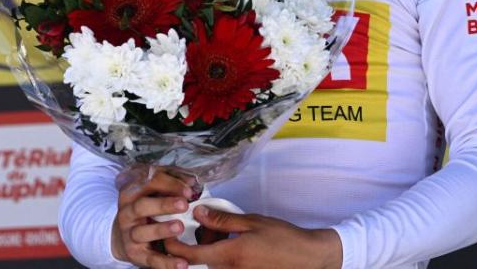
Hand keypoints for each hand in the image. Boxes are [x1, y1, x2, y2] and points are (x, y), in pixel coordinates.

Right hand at [112, 167, 194, 268]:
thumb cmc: (147, 208)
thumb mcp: (154, 191)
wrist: (124, 236)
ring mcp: (129, 234)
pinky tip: (182, 263)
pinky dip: (167, 263)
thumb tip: (191, 182)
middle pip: (142, 206)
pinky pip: (151, 259)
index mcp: (131, 192)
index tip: (189, 191)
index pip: (148, 184)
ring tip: (179, 227)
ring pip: (142, 232)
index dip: (169, 185)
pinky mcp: (135, 254)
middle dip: (163, 204)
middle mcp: (127, 212)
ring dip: (161, 229)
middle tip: (184, 204)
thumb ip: (172, 182)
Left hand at [164, 205, 342, 268]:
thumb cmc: (283, 238)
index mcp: (229, 255)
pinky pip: (225, 266)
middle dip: (199, 241)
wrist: (307, 258)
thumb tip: (199, 212)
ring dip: (213, 247)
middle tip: (210, 223)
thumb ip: (222, 220)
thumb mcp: (252, 222)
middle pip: (201, 258)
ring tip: (229, 231)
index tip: (169, 235)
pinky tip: (236, 242)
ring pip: (213, 262)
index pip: (190, 255)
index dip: (174, 246)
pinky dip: (224, 254)